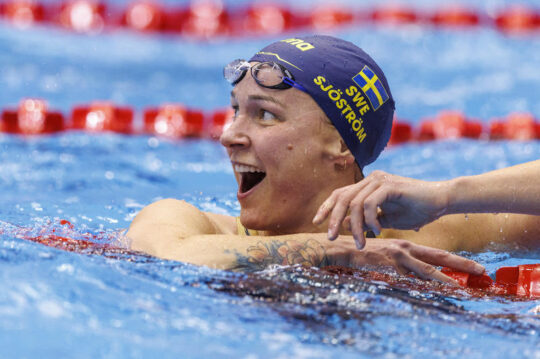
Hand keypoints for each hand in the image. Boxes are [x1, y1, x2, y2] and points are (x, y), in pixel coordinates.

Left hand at [313, 170, 447, 248]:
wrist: (441, 201)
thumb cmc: (416, 210)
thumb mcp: (385, 219)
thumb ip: (365, 220)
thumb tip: (345, 224)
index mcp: (367, 185)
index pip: (339, 194)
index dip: (326, 208)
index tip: (316, 223)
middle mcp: (371, 179)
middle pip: (342, 198)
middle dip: (333, 219)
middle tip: (331, 237)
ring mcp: (380, 180)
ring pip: (355, 204)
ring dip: (357, 227)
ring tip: (362, 243)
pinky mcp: (390, 185)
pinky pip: (370, 203)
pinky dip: (371, 220)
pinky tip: (378, 230)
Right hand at [326, 237, 484, 283]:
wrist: (341, 248)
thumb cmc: (361, 251)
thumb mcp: (383, 251)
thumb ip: (398, 258)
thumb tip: (412, 269)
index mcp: (406, 246)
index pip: (436, 253)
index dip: (455, 260)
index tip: (473, 265)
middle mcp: (405, 250)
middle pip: (439, 259)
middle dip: (461, 265)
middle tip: (481, 270)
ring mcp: (398, 259)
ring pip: (427, 272)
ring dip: (445, 281)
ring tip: (462, 288)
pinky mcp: (388, 267)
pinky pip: (408, 280)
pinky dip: (421, 287)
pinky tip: (433, 293)